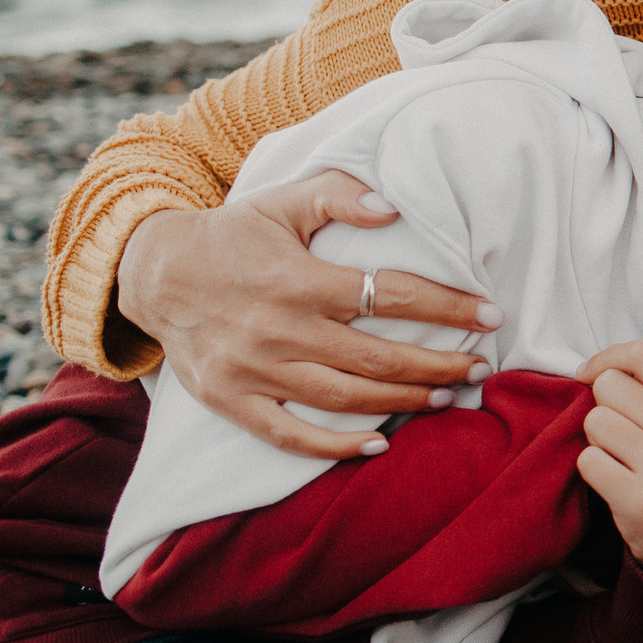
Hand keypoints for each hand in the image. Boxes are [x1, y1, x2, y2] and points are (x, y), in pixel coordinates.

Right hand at [117, 170, 502, 460]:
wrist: (152, 273)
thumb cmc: (232, 235)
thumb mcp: (282, 201)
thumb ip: (338, 195)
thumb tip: (392, 207)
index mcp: (297, 281)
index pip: (392, 297)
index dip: (448, 308)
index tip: (490, 316)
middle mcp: (278, 330)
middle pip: (378, 359)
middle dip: (439, 366)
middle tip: (480, 367)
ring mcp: (253, 371)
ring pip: (345, 399)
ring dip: (403, 403)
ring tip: (446, 397)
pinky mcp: (231, 400)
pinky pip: (290, 435)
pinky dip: (335, 447)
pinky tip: (378, 444)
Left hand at [574, 340, 642, 607]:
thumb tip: (599, 371)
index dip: (607, 358)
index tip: (591, 374)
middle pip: (609, 387)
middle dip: (604, 407)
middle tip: (621, 435)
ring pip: (594, 422)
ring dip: (598, 442)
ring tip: (623, 462)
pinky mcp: (637, 499)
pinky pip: (588, 462)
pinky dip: (595, 472)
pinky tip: (618, 485)